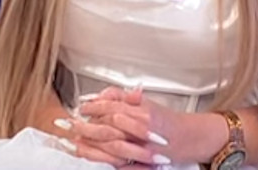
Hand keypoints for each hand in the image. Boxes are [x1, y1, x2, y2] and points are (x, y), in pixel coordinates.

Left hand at [52, 87, 171, 167]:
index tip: (81, 107)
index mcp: (142, 111)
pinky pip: (117, 161)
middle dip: (86, 125)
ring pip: (110, 144)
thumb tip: (102, 95)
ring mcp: (141, 146)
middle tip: (70, 123)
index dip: (93, 106)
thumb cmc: (166, 122)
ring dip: (89, 142)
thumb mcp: (145, 103)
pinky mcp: (141, 162)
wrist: (187, 139)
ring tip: (73, 139)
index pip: (112, 106)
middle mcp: (142, 128)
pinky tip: (88, 154)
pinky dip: (100, 158)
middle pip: (108, 125)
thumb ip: (123, 97)